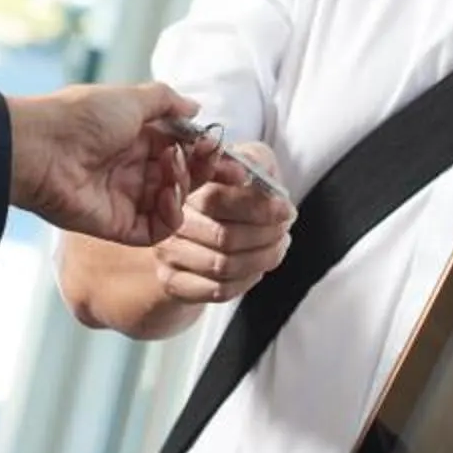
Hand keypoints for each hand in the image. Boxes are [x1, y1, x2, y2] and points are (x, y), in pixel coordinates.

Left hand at [5, 83, 218, 245]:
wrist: (39, 150)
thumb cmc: (80, 118)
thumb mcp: (130, 98)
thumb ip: (166, 102)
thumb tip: (196, 106)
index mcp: (136, 138)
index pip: (182, 148)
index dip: (205, 149)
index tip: (224, 148)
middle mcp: (133, 169)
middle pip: (184, 176)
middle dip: (204, 168)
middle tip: (216, 160)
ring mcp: (127, 198)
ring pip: (175, 202)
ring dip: (186, 186)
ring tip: (174, 169)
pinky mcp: (120, 225)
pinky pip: (158, 228)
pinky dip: (171, 214)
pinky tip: (168, 194)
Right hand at [153, 142, 293, 306]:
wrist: (201, 225)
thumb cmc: (231, 192)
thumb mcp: (246, 166)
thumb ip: (257, 163)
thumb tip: (266, 183)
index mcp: (184, 183)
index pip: (216, 200)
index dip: (257, 207)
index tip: (285, 209)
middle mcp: (169, 218)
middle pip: (223, 237)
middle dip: (265, 235)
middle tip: (284, 230)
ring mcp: (168, 251)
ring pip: (222, 265)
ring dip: (261, 258)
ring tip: (277, 246)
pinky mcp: (172, 281)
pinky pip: (216, 289)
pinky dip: (246, 280)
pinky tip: (257, 267)